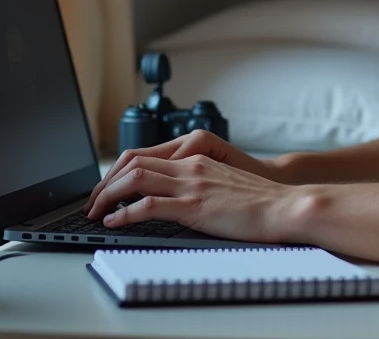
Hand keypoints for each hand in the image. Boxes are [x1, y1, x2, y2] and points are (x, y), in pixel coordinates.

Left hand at [86, 154, 297, 242]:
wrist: (286, 205)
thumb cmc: (262, 202)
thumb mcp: (225, 185)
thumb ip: (201, 185)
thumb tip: (178, 201)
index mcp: (197, 160)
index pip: (144, 156)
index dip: (117, 172)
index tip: (106, 190)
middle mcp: (190, 167)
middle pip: (132, 162)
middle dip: (104, 183)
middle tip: (92, 203)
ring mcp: (191, 184)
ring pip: (134, 179)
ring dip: (107, 196)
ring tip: (96, 213)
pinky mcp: (194, 206)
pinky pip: (148, 205)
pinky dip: (124, 214)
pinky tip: (114, 223)